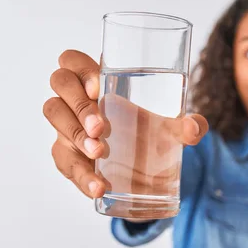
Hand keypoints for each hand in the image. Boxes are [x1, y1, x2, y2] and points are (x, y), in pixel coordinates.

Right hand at [43, 50, 207, 198]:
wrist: (145, 171)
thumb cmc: (152, 134)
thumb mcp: (171, 129)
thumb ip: (188, 127)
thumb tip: (192, 128)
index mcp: (99, 81)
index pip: (73, 61)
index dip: (80, 69)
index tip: (100, 88)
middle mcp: (78, 99)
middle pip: (60, 84)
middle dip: (78, 104)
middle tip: (101, 127)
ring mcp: (67, 126)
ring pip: (54, 115)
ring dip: (74, 133)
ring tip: (99, 152)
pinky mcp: (67, 156)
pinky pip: (63, 161)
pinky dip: (81, 175)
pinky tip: (98, 187)